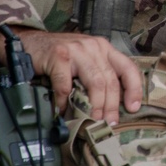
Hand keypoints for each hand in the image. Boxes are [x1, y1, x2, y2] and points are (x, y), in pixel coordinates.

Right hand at [0, 28, 142, 123]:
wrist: (30, 42)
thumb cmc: (59, 55)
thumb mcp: (85, 60)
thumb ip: (97, 75)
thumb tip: (109, 107)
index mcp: (105, 48)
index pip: (128, 67)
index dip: (134, 88)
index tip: (133, 107)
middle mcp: (94, 47)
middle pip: (110, 80)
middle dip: (112, 105)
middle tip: (109, 123)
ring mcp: (77, 50)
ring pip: (95, 82)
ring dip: (95, 106)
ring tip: (92, 120)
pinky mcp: (59, 56)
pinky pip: (66, 84)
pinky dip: (65, 100)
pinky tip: (63, 110)